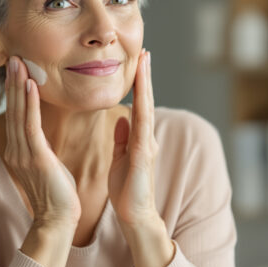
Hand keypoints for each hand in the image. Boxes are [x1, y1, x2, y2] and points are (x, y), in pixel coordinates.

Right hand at [4, 56, 80, 228]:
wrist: (58, 219)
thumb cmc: (57, 193)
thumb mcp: (48, 163)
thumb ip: (42, 145)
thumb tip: (44, 132)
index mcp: (20, 150)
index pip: (16, 114)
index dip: (15, 90)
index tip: (17, 68)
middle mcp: (17, 149)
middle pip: (12, 108)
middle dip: (12, 82)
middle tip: (13, 56)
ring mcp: (24, 153)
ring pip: (19, 112)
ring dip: (18, 86)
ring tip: (19, 63)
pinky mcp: (36, 158)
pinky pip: (31, 125)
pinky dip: (29, 104)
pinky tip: (30, 86)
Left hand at [108, 49, 174, 266]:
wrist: (134, 215)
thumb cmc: (127, 189)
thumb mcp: (120, 158)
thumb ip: (122, 138)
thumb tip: (121, 118)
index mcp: (138, 138)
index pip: (138, 105)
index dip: (139, 83)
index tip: (138, 61)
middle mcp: (146, 137)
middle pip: (146, 100)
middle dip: (146, 76)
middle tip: (145, 51)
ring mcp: (147, 145)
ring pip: (147, 108)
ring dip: (146, 85)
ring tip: (145, 63)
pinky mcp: (143, 155)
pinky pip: (141, 127)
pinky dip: (141, 109)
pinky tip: (139, 96)